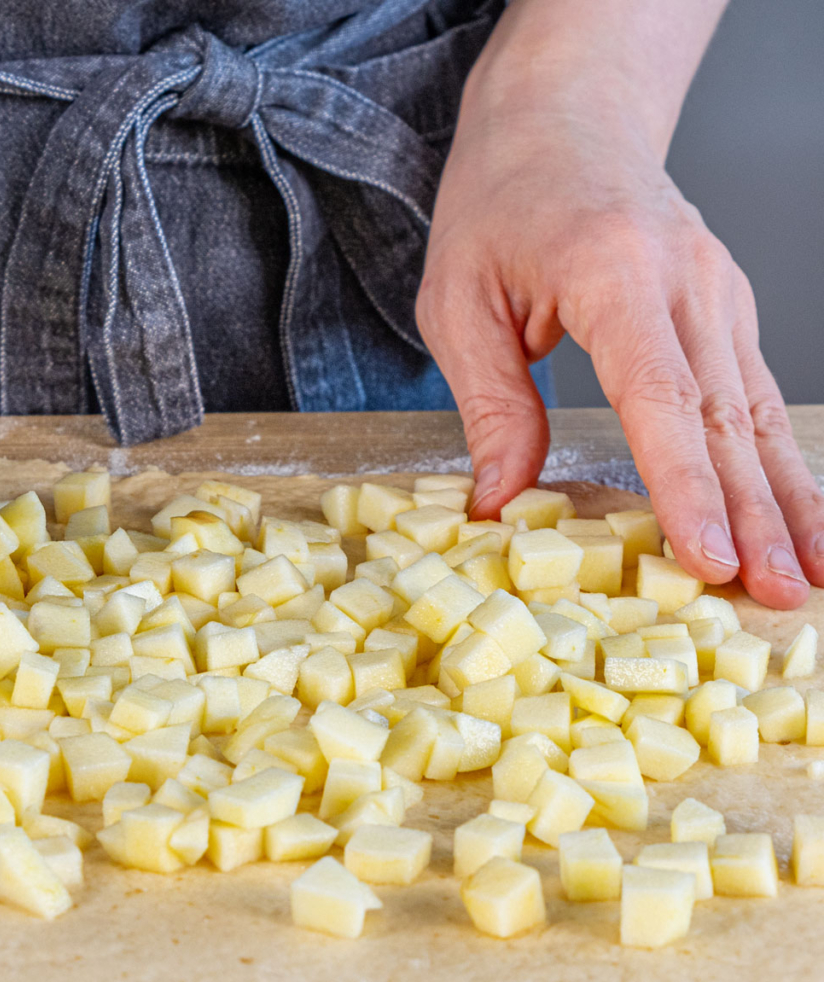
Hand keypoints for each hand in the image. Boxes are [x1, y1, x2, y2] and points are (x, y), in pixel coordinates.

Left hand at [418, 96, 822, 608]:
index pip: (661, 396)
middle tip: (775, 596)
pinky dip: (779, 461)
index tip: (711, 556)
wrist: (561, 119)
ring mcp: (720, 290)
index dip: (687, 485)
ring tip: (808, 578)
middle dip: (757, 515)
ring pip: (758, 411)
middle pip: (727, 416)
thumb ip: (487, 403)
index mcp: (614, 272)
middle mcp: (687, 281)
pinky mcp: (726, 307)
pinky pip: (754, 395)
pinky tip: (801, 518)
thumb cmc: (498, 204)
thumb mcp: (458, 301)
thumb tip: (499, 504)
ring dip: (788, 499)